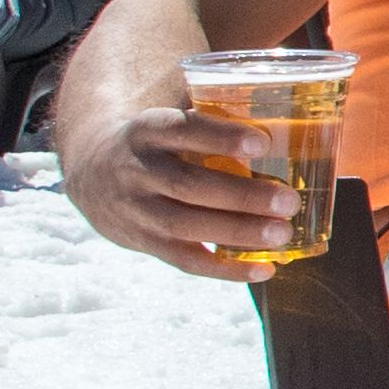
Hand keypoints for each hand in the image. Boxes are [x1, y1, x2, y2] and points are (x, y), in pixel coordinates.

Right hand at [62, 92, 302, 279]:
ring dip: (237, 232)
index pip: (182, 129)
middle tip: (289, 201)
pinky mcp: (142, 242)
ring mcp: (136, 210)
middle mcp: (136, 170)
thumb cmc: (160, 144)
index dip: (221, 137)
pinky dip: (225, 270)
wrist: (92, 174)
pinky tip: (263, 270)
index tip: (262, 143)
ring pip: (185, 226)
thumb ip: (217, 118)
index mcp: (148, 130)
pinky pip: (184, 260)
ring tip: (282, 233)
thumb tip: (296, 118)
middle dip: (241, 196)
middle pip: (187, 185)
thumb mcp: (171, 122)